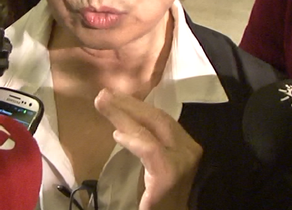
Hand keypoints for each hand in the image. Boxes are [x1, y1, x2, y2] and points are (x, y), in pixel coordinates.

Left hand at [94, 89, 201, 209]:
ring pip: (151, 130)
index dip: (137, 105)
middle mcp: (189, 150)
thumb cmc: (161, 197)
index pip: (161, 119)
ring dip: (123, 115)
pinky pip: (149, 150)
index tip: (115, 96)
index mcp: (186, 145)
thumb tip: (124, 119)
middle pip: (157, 119)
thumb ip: (149, 143)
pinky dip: (132, 140)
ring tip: (103, 104)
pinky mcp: (168, 174)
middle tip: (103, 95)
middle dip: (129, 104)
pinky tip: (116, 135)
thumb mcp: (156, 164)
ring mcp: (181, 161)